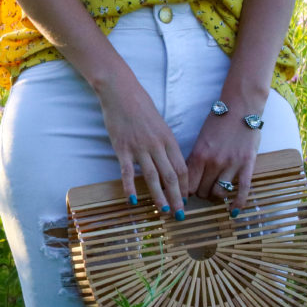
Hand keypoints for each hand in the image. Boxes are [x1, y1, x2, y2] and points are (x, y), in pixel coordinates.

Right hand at [96, 67, 188, 216]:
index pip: (181, 168)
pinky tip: (133, 201)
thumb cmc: (140, 105)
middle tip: (180, 214)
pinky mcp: (122, 148)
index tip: (186, 199)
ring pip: (152, 177)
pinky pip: (127, 172)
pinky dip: (130, 187)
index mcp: (168, 139)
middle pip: (170, 176)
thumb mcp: (160, 124)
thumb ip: (164, 143)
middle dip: (177, 197)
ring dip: (159, 196)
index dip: (185, 186)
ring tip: (164, 211)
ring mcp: (139, 148)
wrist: (120, 92)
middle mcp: (156, 145)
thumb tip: (169, 161)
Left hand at [186, 112, 261, 210]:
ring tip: (216, 194)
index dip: (184, 192)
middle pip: (202, 191)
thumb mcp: (201, 139)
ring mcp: (231, 164)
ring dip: (215, 197)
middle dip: (200, 194)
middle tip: (202, 191)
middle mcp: (213, 162)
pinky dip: (238, 203)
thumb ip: (194, 158)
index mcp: (199, 155)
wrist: (241, 108)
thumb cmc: (218, 122)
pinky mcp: (247, 165)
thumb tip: (185, 176)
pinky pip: (243, 190)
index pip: (187, 183)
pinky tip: (234, 211)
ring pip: (219, 193)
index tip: (185, 195)